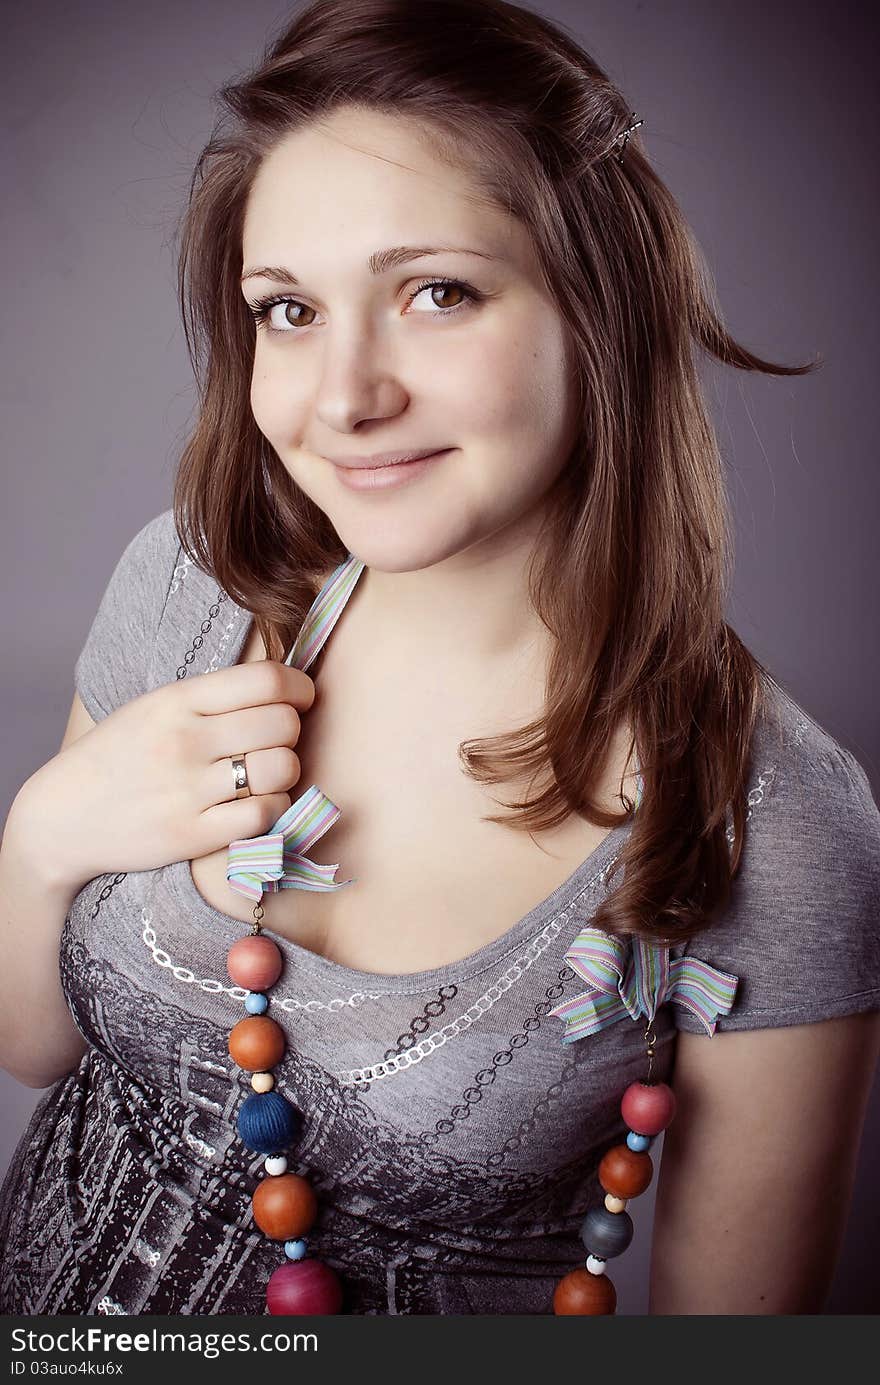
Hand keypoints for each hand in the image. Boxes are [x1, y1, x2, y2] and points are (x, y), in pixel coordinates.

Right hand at [24, 662, 315, 891]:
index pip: (267, 678)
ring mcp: (189, 789)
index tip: (300, 698)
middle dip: (291, 730)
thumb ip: (210, 697)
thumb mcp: (153, 708)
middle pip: (282, 723)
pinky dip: (273, 808)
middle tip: (276, 740)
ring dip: (286, 771)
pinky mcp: (193, 834)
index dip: (298, 687)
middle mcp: (184, 740)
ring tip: (267, 773)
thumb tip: (282, 685)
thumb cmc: (117, 757)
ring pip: (280, 769)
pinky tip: (256, 804)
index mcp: (176, 700)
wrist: (62, 817)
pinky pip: (264, 814)